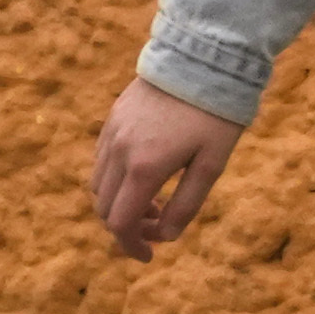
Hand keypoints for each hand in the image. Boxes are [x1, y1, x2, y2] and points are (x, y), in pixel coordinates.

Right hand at [93, 81, 248, 260]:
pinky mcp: (112, 118)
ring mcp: (111, 133)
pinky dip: (114, 179)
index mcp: (144, 168)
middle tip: (157, 225)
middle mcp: (118, 152)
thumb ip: (187, 203)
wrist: (202, 57)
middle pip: (105, 208)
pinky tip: (143, 173)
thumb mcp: (212, 163)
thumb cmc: (215, 113)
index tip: (148, 256)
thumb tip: (165, 237)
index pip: (121, 222)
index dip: (131, 245)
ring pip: (99, 185)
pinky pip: (101, 160)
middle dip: (126, 226)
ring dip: (119, 202)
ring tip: (154, 199)